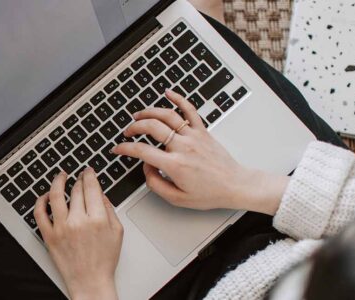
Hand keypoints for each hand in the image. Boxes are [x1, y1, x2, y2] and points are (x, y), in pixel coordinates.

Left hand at [34, 168, 121, 299]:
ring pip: (56, 196)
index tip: (88, 171)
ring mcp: (61, 228)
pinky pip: (39, 213)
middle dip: (78, 179)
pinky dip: (41, 201)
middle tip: (79, 176)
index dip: (89, 175)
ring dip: (58, 181)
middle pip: (76, 190)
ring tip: (60, 176)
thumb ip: (109, 209)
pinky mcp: (49, 236)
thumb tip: (100, 193)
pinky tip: (45, 196)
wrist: (89, 281)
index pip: (91, 188)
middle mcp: (78, 221)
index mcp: (97, 219)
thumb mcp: (117, 232)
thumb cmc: (104, 260)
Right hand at [112, 90, 287, 214]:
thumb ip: (155, 184)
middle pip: (152, 127)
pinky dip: (178, 98)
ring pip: (167, 115)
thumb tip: (146, 168)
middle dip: (134, 127)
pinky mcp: (203, 131)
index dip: (125, 148)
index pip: (142, 151)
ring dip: (149, 112)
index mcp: (175, 165)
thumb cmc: (210, 193)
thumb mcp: (177, 199)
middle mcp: (183, 147)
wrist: (236, 186)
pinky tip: (168, 93)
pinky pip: (190, 110)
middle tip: (128, 132)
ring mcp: (194, 136)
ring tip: (139, 115)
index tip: (118, 148)